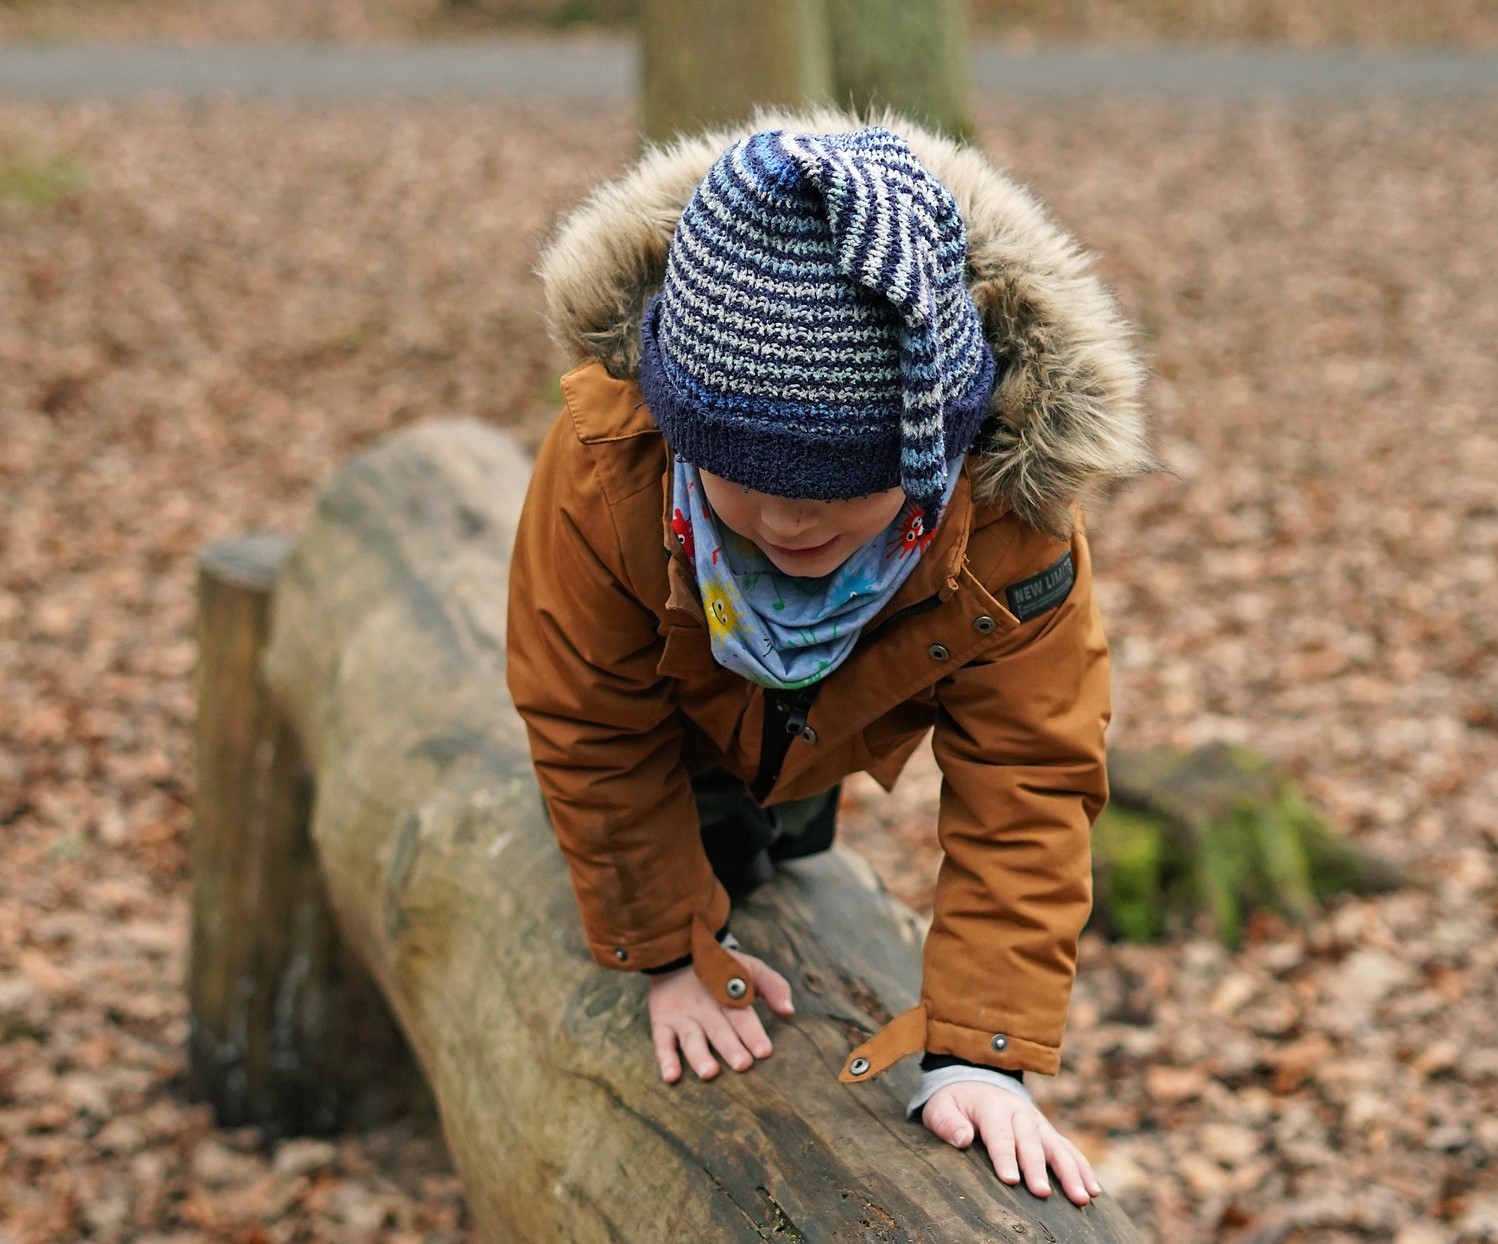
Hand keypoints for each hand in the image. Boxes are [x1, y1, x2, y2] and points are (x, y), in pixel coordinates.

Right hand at [647, 949, 793, 1082]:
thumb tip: (789, 1011)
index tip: (764, 1051)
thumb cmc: (723, 969)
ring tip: (709, 1073)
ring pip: (691, 1038)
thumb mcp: (750, 968)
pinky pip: (661, 1042)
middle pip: (718, 1029)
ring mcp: (682, 1015)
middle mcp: (704, 1006)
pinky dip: (665, 1059)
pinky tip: (672, 1077)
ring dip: (699, 1056)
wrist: (678, 951)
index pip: (742, 1014)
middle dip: (730, 1047)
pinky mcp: (662, 1021)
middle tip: (742, 1065)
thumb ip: (773, 987)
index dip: (752, 1032)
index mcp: (727, 994)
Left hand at [921, 1081, 1101, 1206]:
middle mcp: (1020, 1112)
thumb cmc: (955, 1103)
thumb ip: (947, 1122)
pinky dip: (1082, 1168)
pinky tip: (1093, 1190)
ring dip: (1070, 1172)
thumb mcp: (940, 1107)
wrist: (976, 1081)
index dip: (1005, 1157)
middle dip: (1038, 1168)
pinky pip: (1069, 1150)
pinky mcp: (1048, 1132)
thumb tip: (962, 1139)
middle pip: (1031, 1142)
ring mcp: (1038, 1122)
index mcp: (992, 1106)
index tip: (1011, 1180)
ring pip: (1057, 1147)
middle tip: (1042, 1193)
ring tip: (1082, 1197)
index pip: (999, 1134)